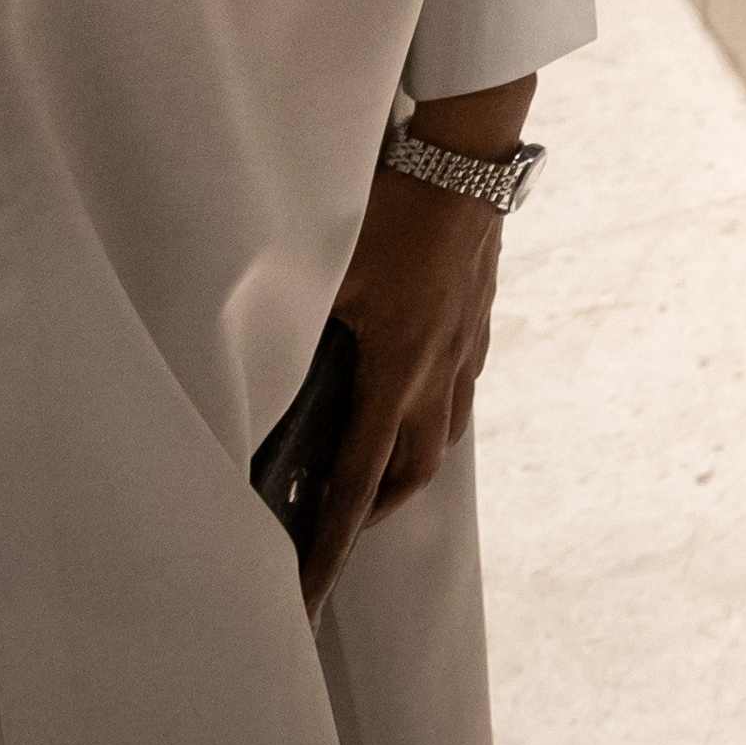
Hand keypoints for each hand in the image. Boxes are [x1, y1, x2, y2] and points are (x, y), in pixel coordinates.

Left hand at [300, 96, 525, 608]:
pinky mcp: (478, 316)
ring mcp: (466, 344)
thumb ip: (298, 332)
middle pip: (413, 470)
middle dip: (372, 509)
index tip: (309, 592)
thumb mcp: (326, 272)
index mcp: (397, 369)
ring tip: (370, 467)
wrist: (467, 152)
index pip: (356, 480)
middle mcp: (438, 370)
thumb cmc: (389, 205)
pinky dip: (428, 410)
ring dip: (404, 462)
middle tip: (335, 526)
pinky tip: (407, 391)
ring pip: (441, 431)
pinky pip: (455, 386)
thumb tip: (267, 378)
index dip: (331, 542)